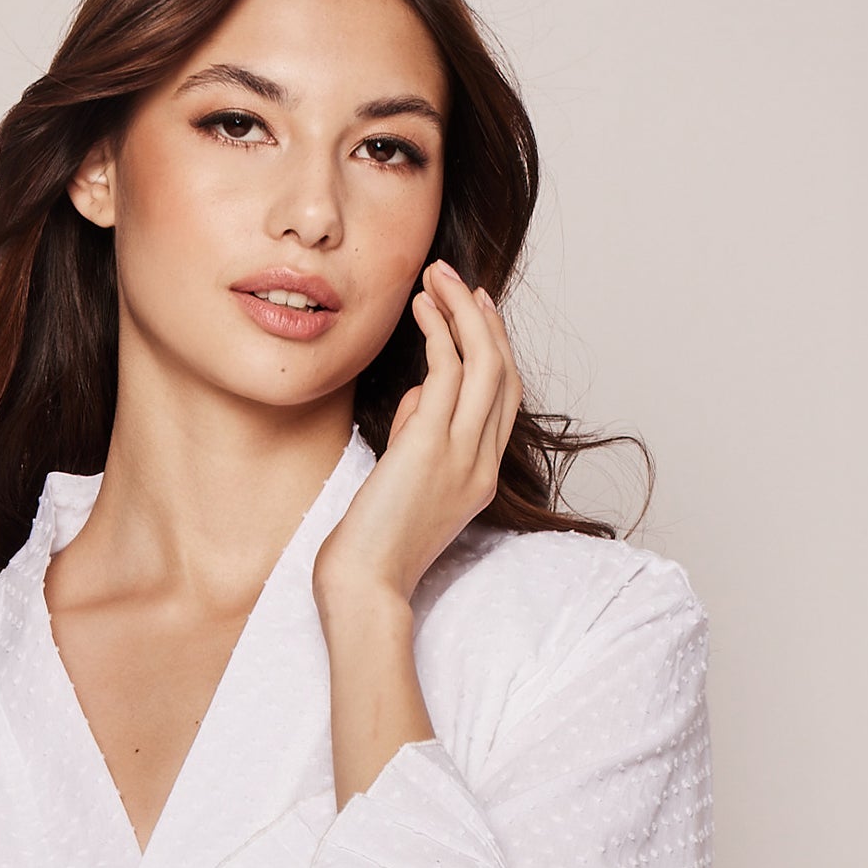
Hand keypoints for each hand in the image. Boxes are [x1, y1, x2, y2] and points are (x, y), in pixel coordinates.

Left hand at [314, 260, 521, 616]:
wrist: (364, 591)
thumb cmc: (371, 552)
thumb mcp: (403, 486)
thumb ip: (418, 436)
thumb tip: (423, 392)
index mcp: (479, 479)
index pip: (504, 401)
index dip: (495, 350)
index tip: (475, 313)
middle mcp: (481, 466)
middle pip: (504, 374)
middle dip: (484, 320)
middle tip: (459, 281)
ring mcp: (462, 457)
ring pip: (485, 363)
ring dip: (462, 311)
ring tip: (436, 277)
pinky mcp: (431, 447)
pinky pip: (448, 372)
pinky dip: (438, 331)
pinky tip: (420, 308)